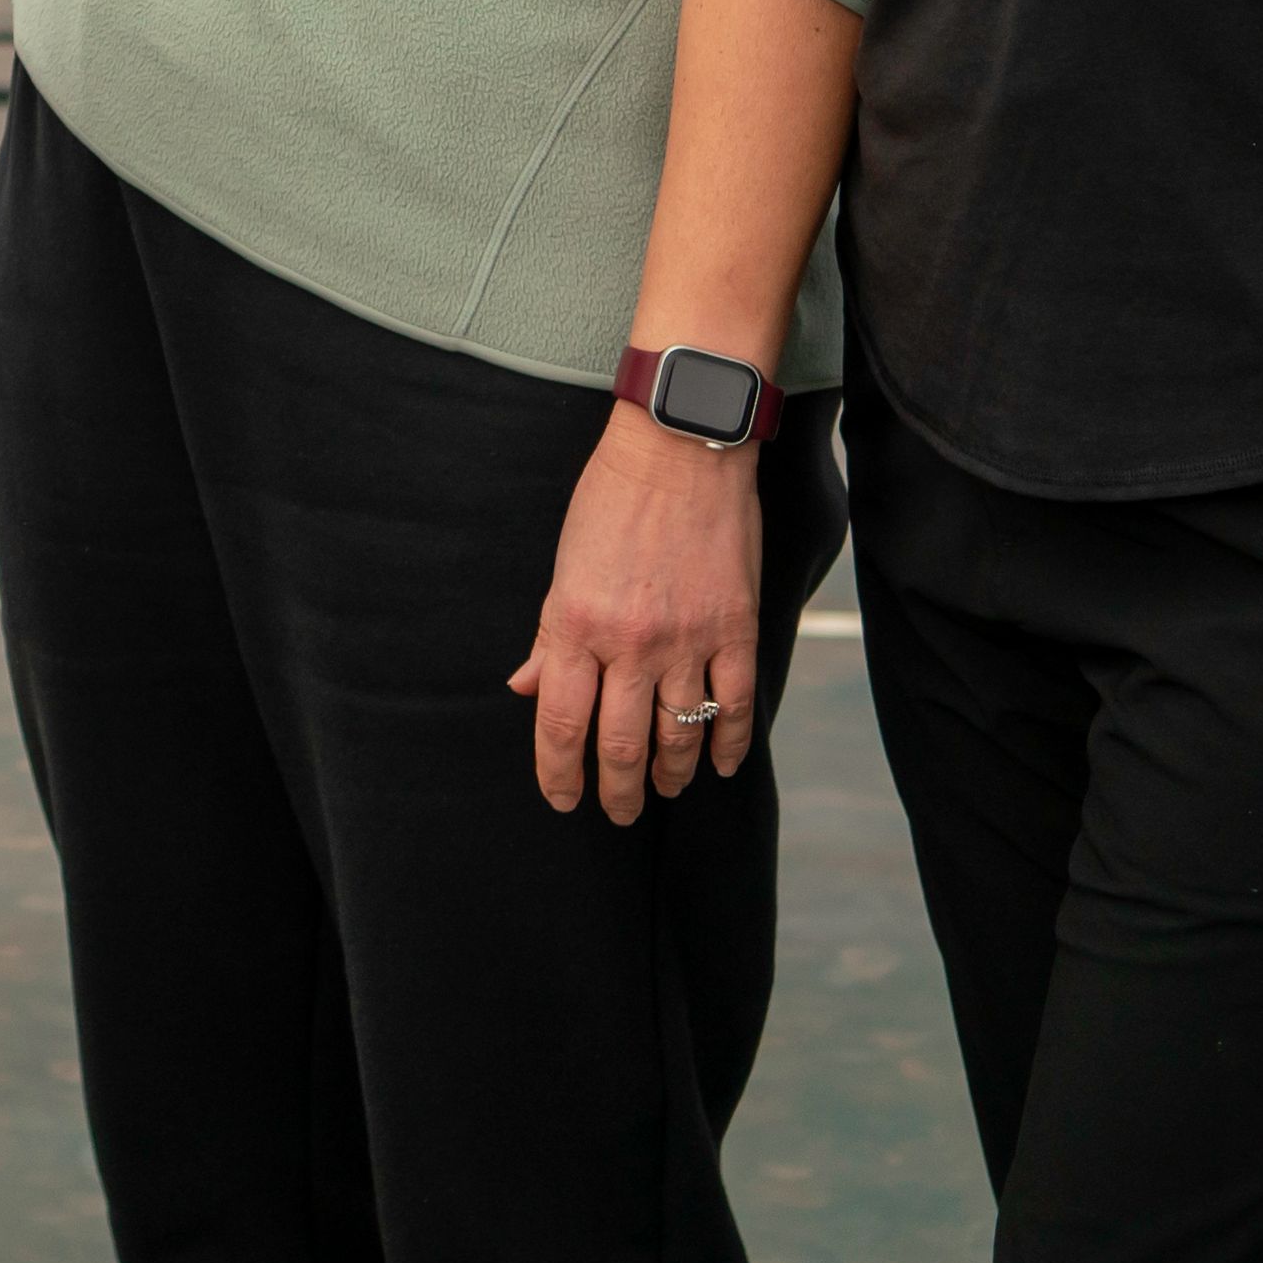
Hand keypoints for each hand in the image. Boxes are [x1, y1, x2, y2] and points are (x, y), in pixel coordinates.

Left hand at [512, 406, 765, 823]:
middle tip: (617, 813)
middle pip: (619, 745)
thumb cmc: (611, 501)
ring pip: (678, 736)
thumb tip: (526, 688)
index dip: (558, 774)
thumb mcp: (564, 568)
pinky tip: (718, 765)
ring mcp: (687, 640)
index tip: (562, 800)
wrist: (679, 449)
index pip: (560, 725)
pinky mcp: (736, 630)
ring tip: (665, 790)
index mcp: (575, 626)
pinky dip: (728, 745)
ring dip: (671, 775)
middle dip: (616, 792)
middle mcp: (629, 643)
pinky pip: (735, 707)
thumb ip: (549, 637)